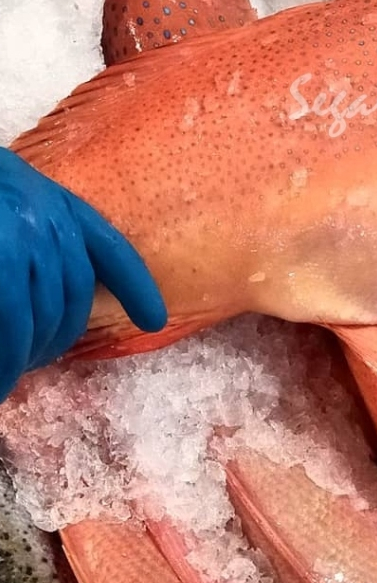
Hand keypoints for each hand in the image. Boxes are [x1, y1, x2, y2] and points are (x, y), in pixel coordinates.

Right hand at [0, 148, 165, 399]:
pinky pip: (12, 325)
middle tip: (35, 364)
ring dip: (27, 358)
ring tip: (9, 382)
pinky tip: (1, 382)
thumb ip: (38, 234)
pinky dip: (6, 362)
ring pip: (43, 319)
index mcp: (55, 202)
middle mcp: (47, 221)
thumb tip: (59, 293)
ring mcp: (21, 243)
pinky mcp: (1, 266)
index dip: (137, 287)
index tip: (155, 320)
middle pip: (75, 297)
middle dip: (57, 340)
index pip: (111, 250)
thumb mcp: (12, 200)